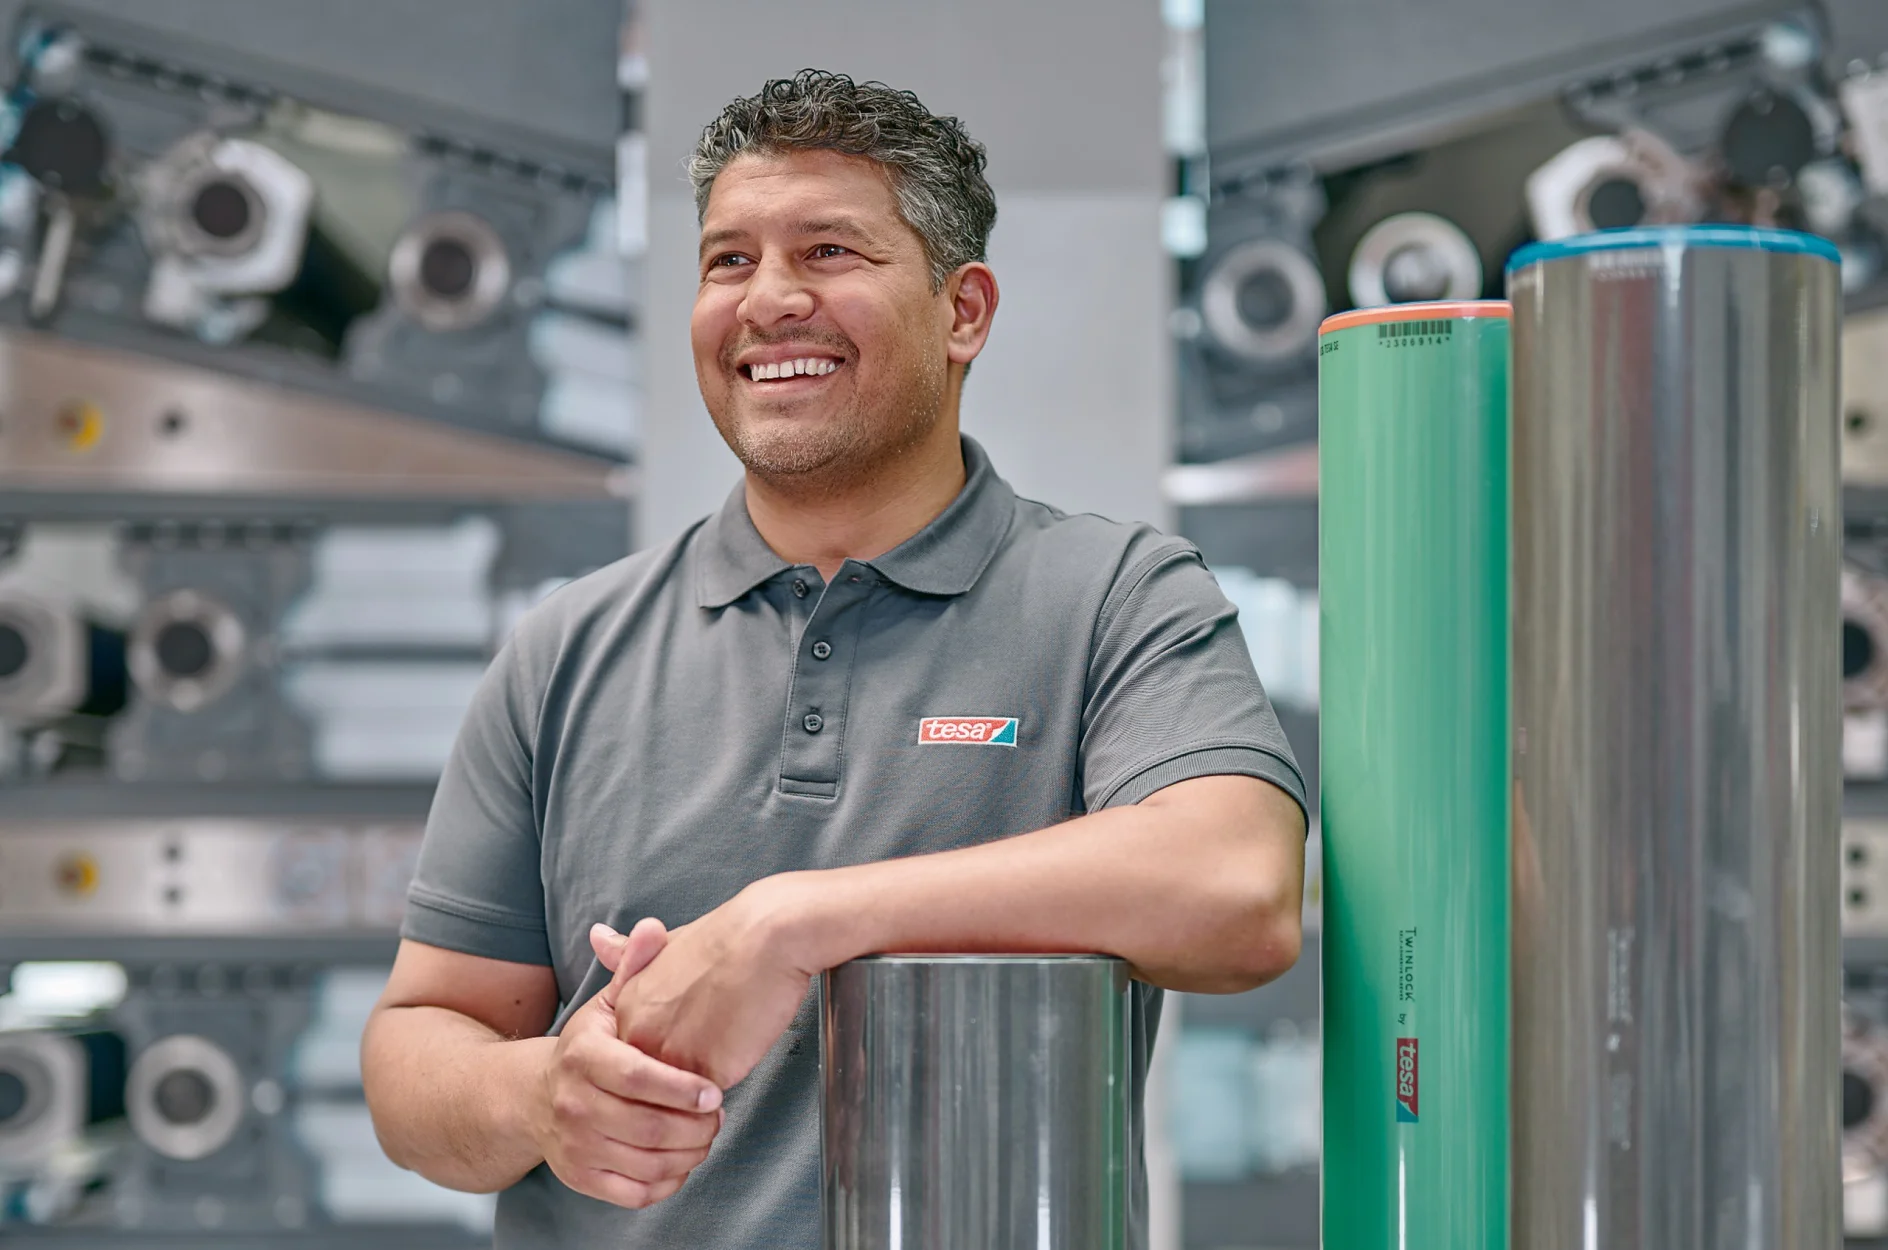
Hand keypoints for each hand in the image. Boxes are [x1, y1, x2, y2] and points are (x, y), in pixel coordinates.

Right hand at [531, 918, 725, 1208]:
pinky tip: (681, 1161)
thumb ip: (633, 969)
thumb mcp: (607, 1005)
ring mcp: (574, 1145)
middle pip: (647, 1126)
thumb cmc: (587, 1048)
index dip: (681, 1088)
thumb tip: (652, 927)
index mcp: (582, 1056)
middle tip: (718, 1116)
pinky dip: (667, 1183)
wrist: (531, 1098)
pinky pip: (633, 1193)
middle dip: (695, 1126)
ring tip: (706, 1135)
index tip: (714, 1091)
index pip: (636, 1077)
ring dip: (688, 1154)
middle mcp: (572, 1103)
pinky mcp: (580, 1178)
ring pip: (645, 1163)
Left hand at [602, 879, 819, 1089]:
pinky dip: (729, 1079)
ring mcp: (671, 1057)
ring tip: (729, 1036)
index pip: (638, 1056)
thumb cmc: (728, 937)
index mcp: (628, 1010)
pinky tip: (741, 1043)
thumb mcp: (666, 944)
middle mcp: (641, 1037)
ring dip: (703, 1083)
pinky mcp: (705, 1073)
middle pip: (657, 1081)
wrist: (768, 936)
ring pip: (682, 1096)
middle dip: (683, 1072)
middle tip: (714, 1028)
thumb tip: (596, 936)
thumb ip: (631, 956)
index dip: (672, 1045)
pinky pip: (712, 1097)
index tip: (694, 1021)